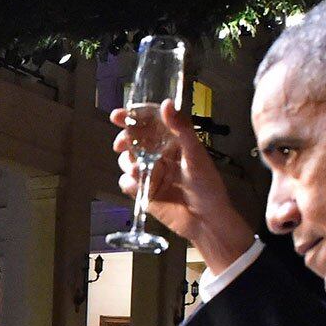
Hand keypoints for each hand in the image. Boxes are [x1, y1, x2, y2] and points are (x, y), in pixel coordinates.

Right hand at [109, 98, 252, 269]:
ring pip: (127, 161)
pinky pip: (126, 183)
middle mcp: (160, 155)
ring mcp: (151, 173)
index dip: (133, 117)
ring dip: (128, 163)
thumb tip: (167, 104)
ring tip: (139, 171)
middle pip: (134, 141)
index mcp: (174, 142)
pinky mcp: (144, 192)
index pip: (150, 123)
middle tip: (121, 145)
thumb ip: (181, 129)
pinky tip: (139, 186)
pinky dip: (129, 183)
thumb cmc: (208, 186)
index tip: (118, 116)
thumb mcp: (196, 155)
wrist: (206, 222)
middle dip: (125, 141)